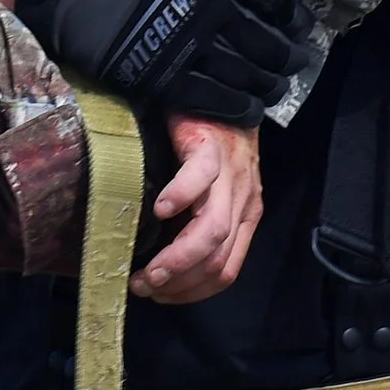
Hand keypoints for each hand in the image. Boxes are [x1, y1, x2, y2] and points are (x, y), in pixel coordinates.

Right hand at [11, 0, 307, 125]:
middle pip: (268, 41)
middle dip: (288, 57)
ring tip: (274, 91)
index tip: (297, 22)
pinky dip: (240, 108)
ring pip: (249, 75)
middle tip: (295, 63)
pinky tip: (249, 110)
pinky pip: (217, 100)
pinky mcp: (168, 78)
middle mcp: (212, 8)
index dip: (291, 12)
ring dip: (269, 87)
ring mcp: (191, 46)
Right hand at [131, 115, 261, 303]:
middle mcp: (243, 202)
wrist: (220, 93)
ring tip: (147, 268)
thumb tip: (161, 261)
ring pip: (212, 231)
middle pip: (218, 260)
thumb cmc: (210, 147)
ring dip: (177, 258)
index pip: (226, 272)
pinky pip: (199, 179)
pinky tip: (158, 211)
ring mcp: (230, 176)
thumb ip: (197, 223)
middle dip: (178, 282)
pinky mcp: (210, 148)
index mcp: (245, 218)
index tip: (160, 295)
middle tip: (144, 286)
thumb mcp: (213, 193)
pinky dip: (179, 199)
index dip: (191, 292)